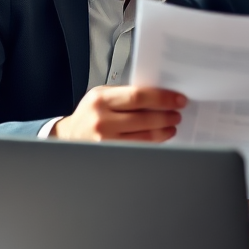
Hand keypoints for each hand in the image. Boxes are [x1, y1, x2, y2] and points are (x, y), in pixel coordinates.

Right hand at [51, 85, 185, 141]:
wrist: (70, 135)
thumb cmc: (90, 114)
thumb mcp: (102, 96)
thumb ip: (126, 94)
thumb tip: (159, 96)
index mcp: (101, 99)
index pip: (138, 96)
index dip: (162, 98)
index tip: (178, 99)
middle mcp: (102, 120)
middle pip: (144, 117)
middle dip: (167, 115)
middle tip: (177, 113)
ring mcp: (106, 140)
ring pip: (145, 136)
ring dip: (164, 130)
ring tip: (172, 125)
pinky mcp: (111, 153)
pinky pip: (140, 147)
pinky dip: (154, 141)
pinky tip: (161, 136)